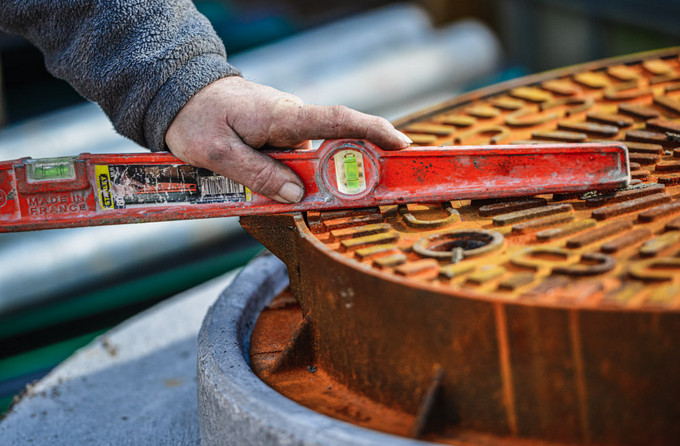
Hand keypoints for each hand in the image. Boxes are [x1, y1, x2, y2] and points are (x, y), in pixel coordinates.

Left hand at [165, 76, 411, 202]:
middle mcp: (291, 119)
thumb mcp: (218, 153)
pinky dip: (288, 177)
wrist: (180, 94)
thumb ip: (258, 175)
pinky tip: (261, 184)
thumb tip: (297, 196)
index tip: (401, 145)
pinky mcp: (277, 136)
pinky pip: (292, 162)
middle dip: (337, 177)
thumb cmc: (196, 118)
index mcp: (282, 116)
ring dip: (301, 183)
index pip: (338, 121)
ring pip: (307, 162)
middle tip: (338, 200)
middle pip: (329, 151)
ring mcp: (286, 128)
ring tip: (264, 193)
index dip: (373, 132)